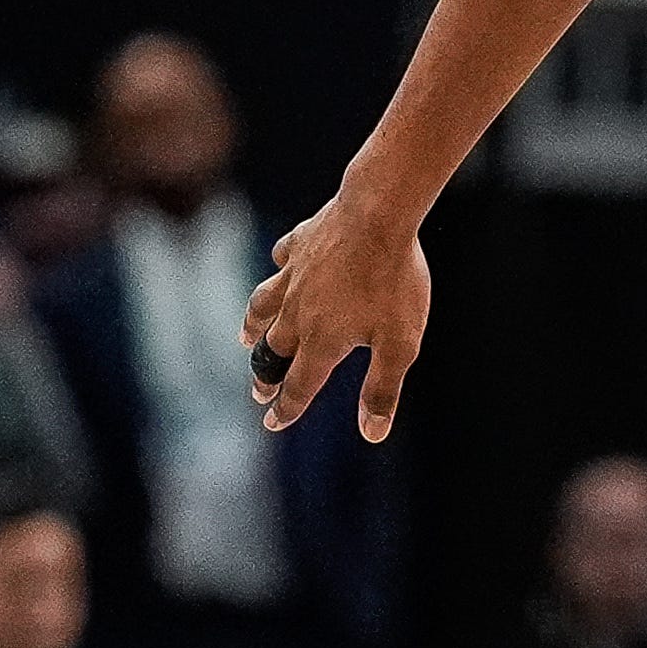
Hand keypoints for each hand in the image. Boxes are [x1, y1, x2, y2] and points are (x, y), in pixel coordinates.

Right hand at [244, 192, 429, 441]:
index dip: (286, 408)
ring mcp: (295, 275)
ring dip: (253, 325)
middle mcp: (299, 311)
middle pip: (275, 350)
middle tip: (260, 389)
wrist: (379, 214)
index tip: (273, 423)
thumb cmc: (394, 281)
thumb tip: (372, 433)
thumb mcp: (399, 344)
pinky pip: (281, 259)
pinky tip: (279, 266)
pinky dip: (278, 267)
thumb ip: (382, 389)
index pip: (299, 385)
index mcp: (322, 340)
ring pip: (264, 305)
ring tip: (246, 336)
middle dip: (266, 373)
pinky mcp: (300, 243)